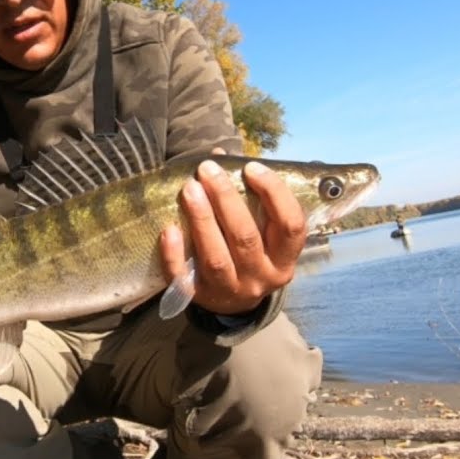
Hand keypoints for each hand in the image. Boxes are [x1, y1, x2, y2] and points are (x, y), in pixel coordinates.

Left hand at [159, 157, 305, 315]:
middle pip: (246, 237)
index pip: (291, 225)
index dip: (274, 193)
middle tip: (207, 170)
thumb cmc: (250, 252)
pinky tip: (168, 229)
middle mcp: (262, 276)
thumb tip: (220, 154)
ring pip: (217, 257)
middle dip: (225, 199)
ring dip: (202, 220)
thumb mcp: (262, 230)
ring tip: (189, 188)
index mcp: (284, 258)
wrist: (234, 304)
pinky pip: (185, 279)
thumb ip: (248, 195)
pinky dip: (175, 255)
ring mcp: (231, 290)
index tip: (251, 167)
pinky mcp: (200, 298)